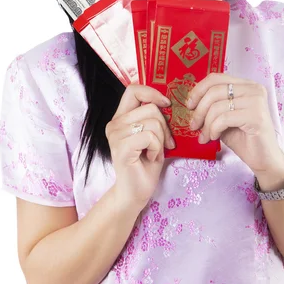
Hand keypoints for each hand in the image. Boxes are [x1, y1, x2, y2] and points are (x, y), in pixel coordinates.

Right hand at [105, 84, 174, 211]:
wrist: (135, 193)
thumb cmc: (146, 165)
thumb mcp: (152, 136)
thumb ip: (154, 118)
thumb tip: (169, 103)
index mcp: (120, 118)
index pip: (133, 90)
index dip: (152, 92)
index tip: (166, 104)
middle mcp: (114, 124)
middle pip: (150, 107)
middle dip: (165, 126)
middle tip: (164, 143)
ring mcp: (115, 135)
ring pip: (153, 122)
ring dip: (161, 140)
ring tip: (154, 153)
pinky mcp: (121, 147)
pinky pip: (150, 136)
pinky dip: (157, 148)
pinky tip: (151, 158)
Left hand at [187, 73, 283, 175]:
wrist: (263, 159)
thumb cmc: (243, 138)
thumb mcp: (223, 117)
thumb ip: (212, 106)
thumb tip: (190, 102)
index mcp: (246, 85)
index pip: (216, 78)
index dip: (198, 90)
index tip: (189, 105)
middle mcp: (254, 89)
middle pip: (214, 90)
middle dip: (199, 110)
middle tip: (193, 126)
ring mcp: (257, 101)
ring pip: (217, 106)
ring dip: (206, 124)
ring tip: (205, 136)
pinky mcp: (257, 116)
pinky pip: (224, 118)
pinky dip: (214, 129)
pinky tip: (215, 137)